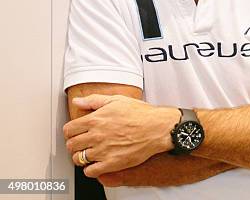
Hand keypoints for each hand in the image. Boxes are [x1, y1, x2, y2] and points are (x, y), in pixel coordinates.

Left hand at [63, 94, 179, 177]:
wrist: (158, 128)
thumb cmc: (141, 114)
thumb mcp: (117, 100)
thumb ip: (94, 100)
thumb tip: (78, 101)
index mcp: (95, 119)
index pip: (68, 130)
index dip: (70, 132)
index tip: (76, 133)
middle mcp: (96, 135)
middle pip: (71, 145)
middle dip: (74, 144)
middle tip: (82, 143)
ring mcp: (103, 151)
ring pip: (79, 159)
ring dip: (81, 157)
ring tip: (89, 153)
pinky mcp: (112, 163)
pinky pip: (90, 172)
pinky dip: (90, 169)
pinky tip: (97, 163)